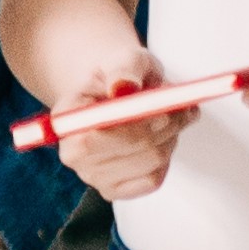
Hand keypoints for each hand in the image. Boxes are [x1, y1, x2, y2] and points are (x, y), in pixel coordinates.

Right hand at [32, 57, 202, 202]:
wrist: (116, 93)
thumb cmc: (120, 75)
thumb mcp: (123, 58)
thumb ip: (123, 68)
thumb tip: (122, 86)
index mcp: (65, 119)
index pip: (93, 138)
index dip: (134, 124)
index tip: (163, 103)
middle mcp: (72, 154)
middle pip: (131, 149)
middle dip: (165, 124)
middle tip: (183, 103)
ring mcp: (93, 177)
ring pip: (150, 162)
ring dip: (172, 135)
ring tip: (173, 114)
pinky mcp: (115, 191)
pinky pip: (153, 179)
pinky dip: (167, 156)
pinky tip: (162, 137)